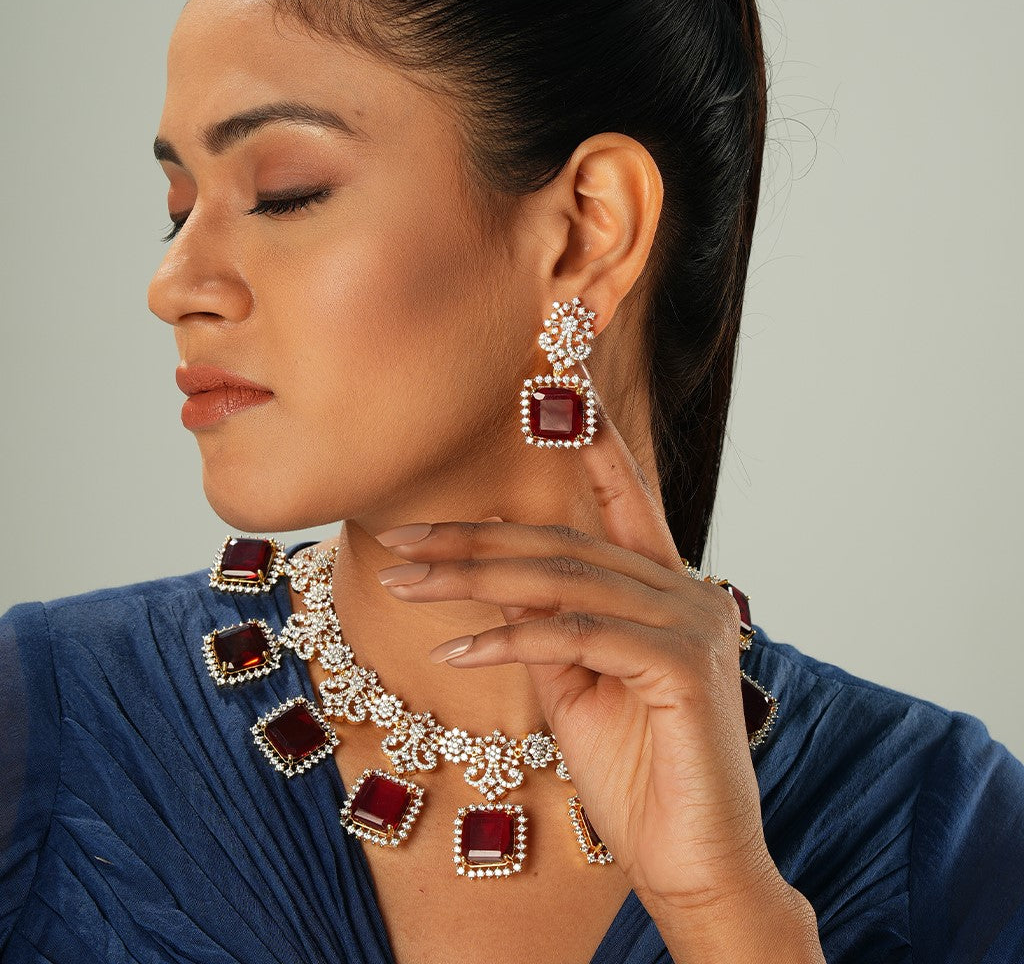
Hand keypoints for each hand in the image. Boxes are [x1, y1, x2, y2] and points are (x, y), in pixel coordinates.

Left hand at [372, 385, 781, 910]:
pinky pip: (577, 635)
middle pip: (567, 543)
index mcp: (670, 591)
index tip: (557, 388)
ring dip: (476, 579)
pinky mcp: (683, 666)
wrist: (690, 863)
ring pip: (567, 579)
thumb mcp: (578, 687)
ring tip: (406, 582)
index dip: (594, 442)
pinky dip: (510, 637)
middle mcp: (691, 592)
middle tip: (402, 536)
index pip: (625, 500)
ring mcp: (694, 624)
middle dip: (477, 539)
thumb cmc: (635, 774)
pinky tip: (455, 647)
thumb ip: (551, 629)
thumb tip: (500, 590)